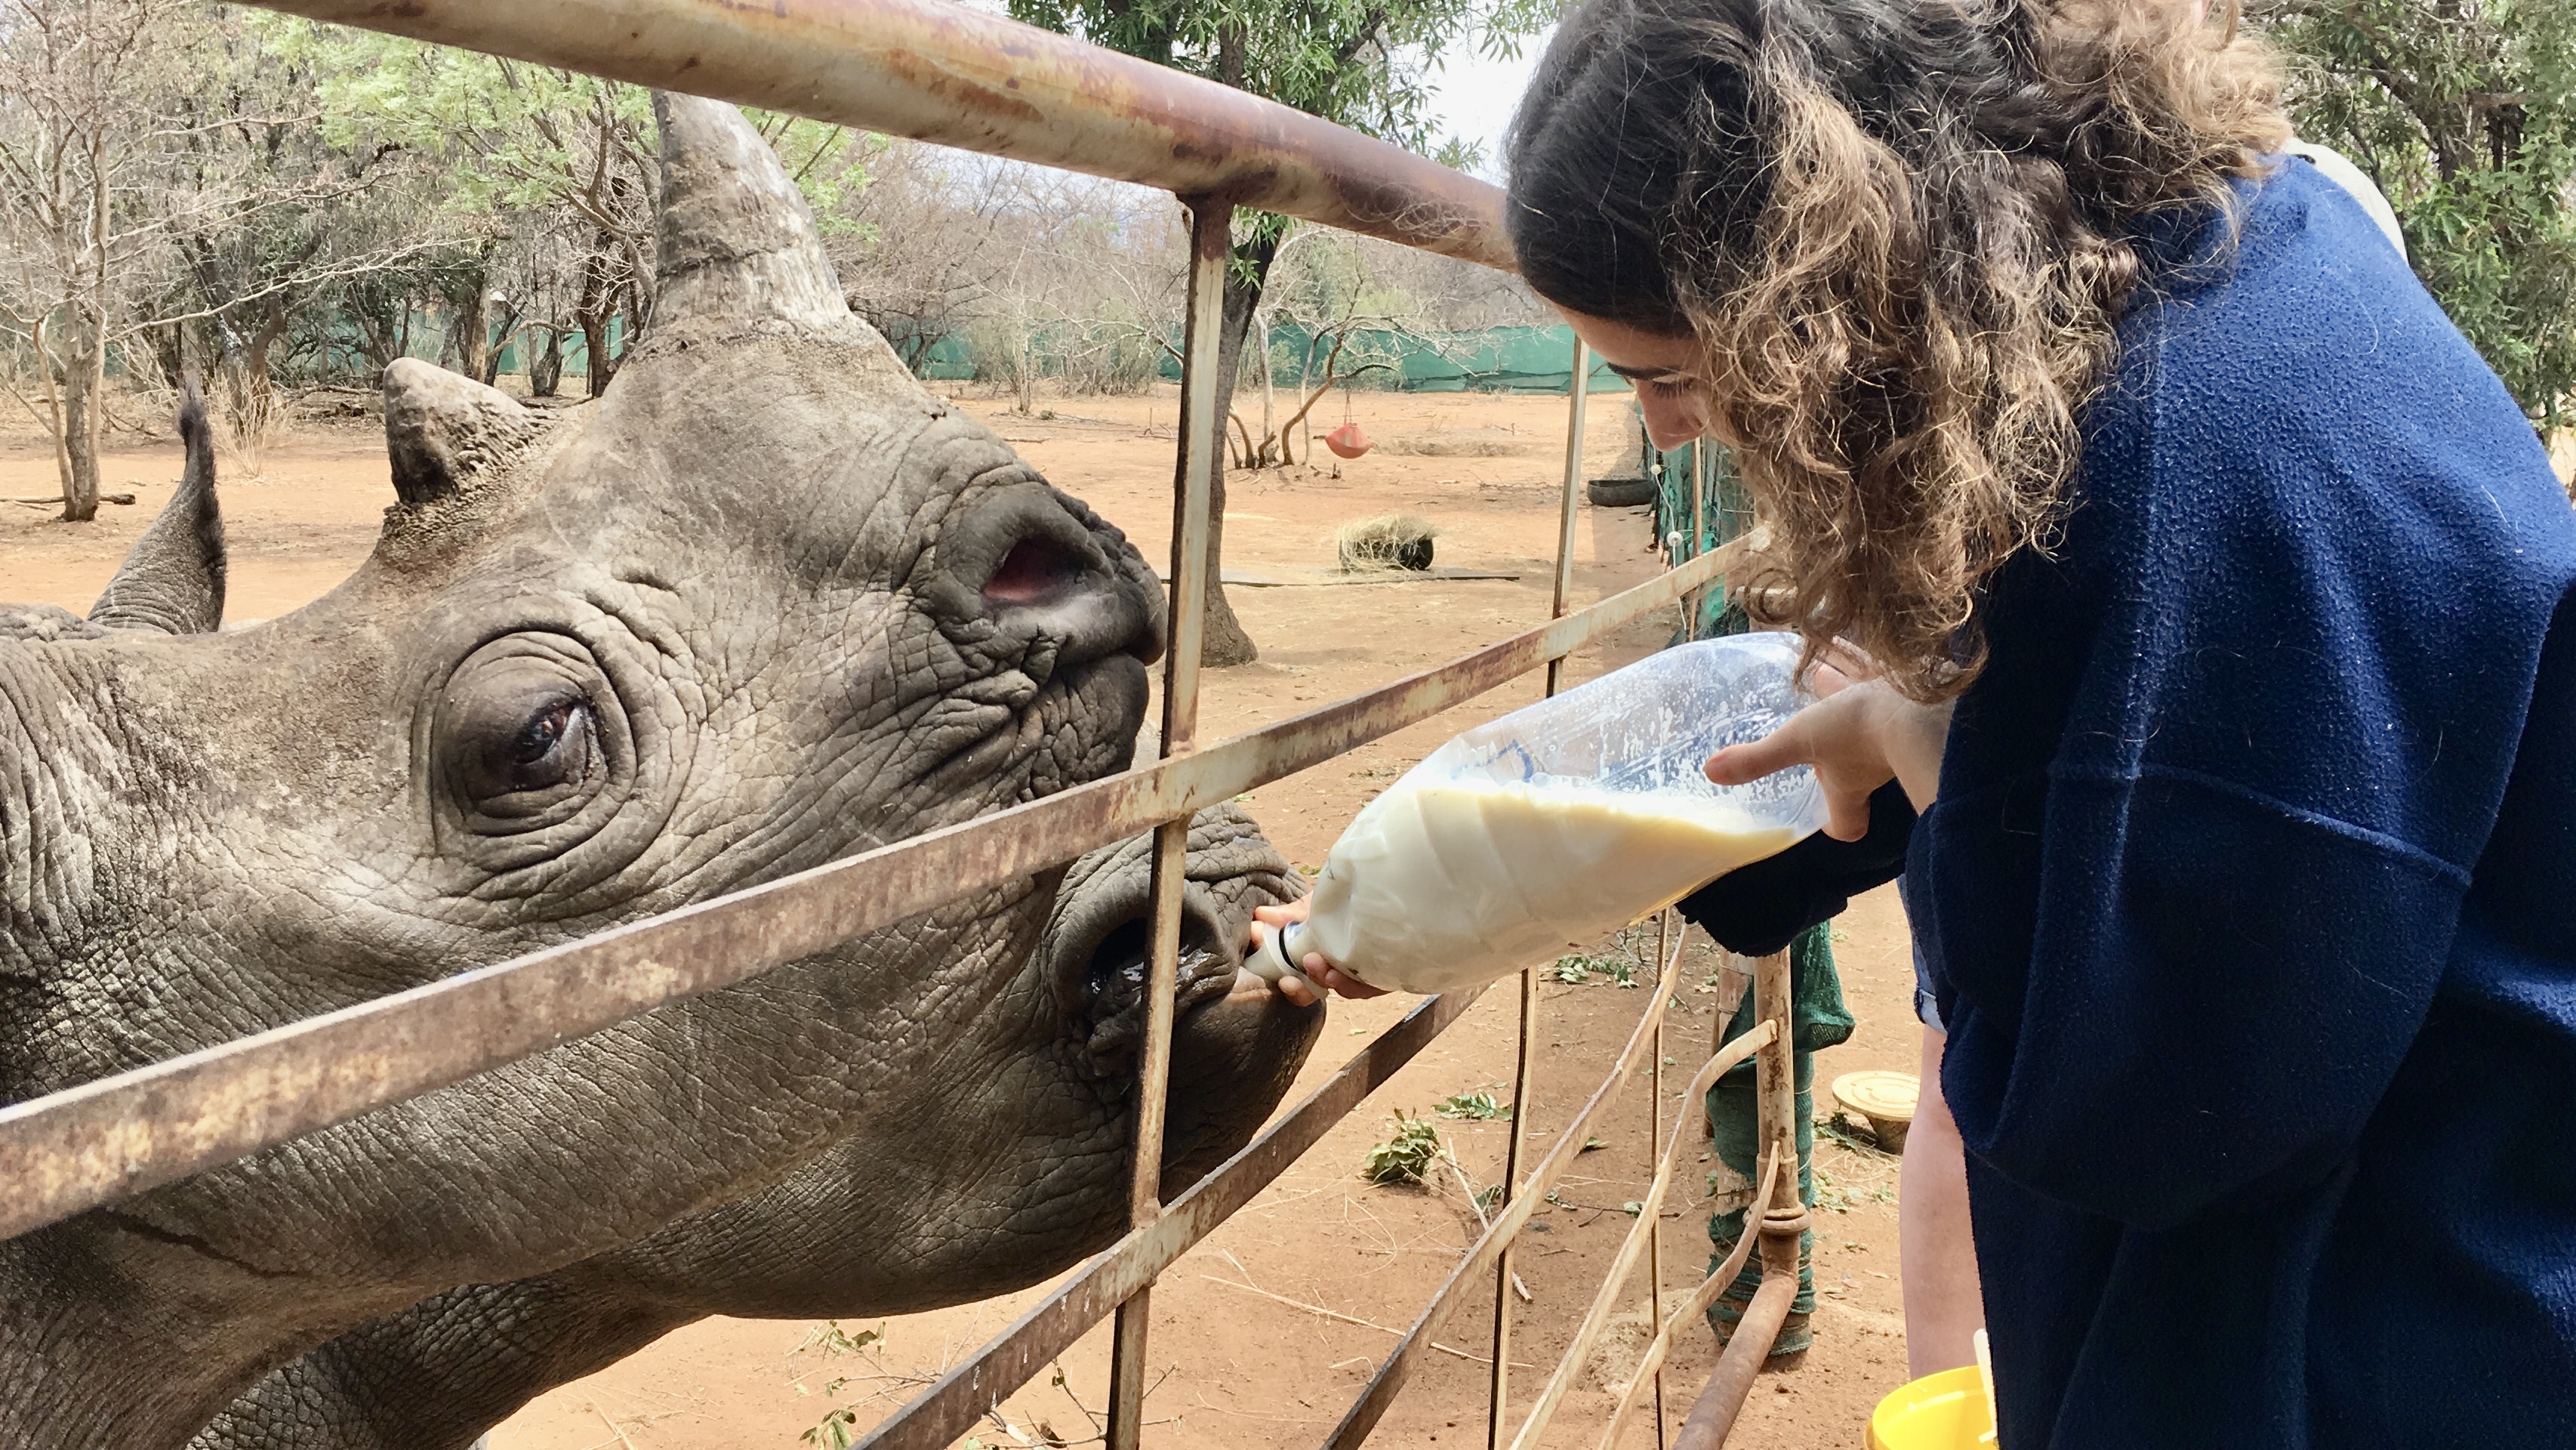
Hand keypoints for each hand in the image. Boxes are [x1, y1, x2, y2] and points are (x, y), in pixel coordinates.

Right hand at [1251, 899, 1385, 1005]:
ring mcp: (1362, 973)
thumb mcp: (1316, 903)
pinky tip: (1345, 972)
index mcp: (1317, 957)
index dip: (1289, 986)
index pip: (1299, 982)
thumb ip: (1291, 914)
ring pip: (1343, 990)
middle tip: (1295, 976)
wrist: (1388, 889)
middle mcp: (1338, 969)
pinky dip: (1355, 982)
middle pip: (1317, 992)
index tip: (1281, 979)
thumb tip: (1261, 916)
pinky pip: (1370, 986)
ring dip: (1328, 981)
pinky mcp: (1387, 973)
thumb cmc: (1346, 900)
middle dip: (1303, 990)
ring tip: (1321, 965)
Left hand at [1703, 681, 1950, 841]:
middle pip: (1851, 765)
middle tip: (1808, 728)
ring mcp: (1894, 733)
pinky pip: (1883, 685)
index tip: (1821, 821)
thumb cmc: (1857, 733)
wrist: (1920, 706)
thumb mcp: (1798, 741)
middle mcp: (1872, 763)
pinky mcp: (1911, 702)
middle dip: (1829, 747)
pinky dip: (1864, 668)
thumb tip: (1711, 774)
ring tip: (1821, 670)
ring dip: (1844, 697)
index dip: (1834, 825)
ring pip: (1865, 719)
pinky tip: (1845, 641)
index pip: (1846, 823)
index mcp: (1847, 784)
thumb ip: (1757, 759)